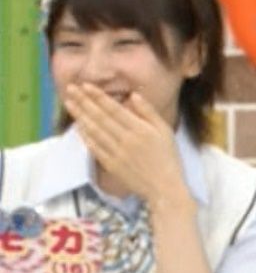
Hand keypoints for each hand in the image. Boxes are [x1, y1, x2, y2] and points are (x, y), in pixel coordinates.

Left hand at [64, 83, 190, 211]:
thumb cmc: (169, 157)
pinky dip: (85, 136)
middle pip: (100, 117)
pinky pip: (95, 148)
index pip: (114, 109)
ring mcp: (116, 153)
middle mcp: (125, 139)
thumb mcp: (165, 130)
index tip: (86, 85)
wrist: (164, 187)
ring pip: (94, 131)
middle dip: (84, 101)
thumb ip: (149, 112)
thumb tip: (133, 95)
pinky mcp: (110, 165)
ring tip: (69, 103)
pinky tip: (78, 127)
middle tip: (70, 89)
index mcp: (140, 129)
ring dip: (80, 116)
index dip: (98, 96)